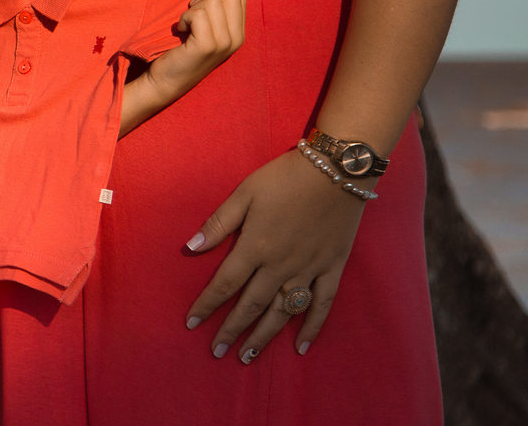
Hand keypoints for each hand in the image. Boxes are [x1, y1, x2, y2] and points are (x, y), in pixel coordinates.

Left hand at [149, 0, 244, 94]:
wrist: (165, 80)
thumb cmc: (180, 49)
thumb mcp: (202, 23)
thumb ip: (211, 1)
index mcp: (238, 33)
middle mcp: (236, 39)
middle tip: (189, 9)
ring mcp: (224, 44)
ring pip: (213, 2)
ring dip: (192, 8)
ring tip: (185, 24)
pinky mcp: (207, 46)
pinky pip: (198, 14)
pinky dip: (184, 18)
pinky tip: (180, 31)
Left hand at [183, 148, 369, 362]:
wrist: (336, 170)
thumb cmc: (285, 177)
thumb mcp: (245, 193)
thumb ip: (219, 223)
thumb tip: (190, 248)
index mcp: (255, 247)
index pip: (224, 284)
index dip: (206, 306)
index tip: (191, 325)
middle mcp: (280, 265)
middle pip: (251, 305)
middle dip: (232, 330)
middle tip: (217, 352)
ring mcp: (309, 270)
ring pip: (283, 312)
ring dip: (264, 336)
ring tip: (248, 357)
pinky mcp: (333, 268)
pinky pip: (322, 304)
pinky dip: (312, 327)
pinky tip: (301, 346)